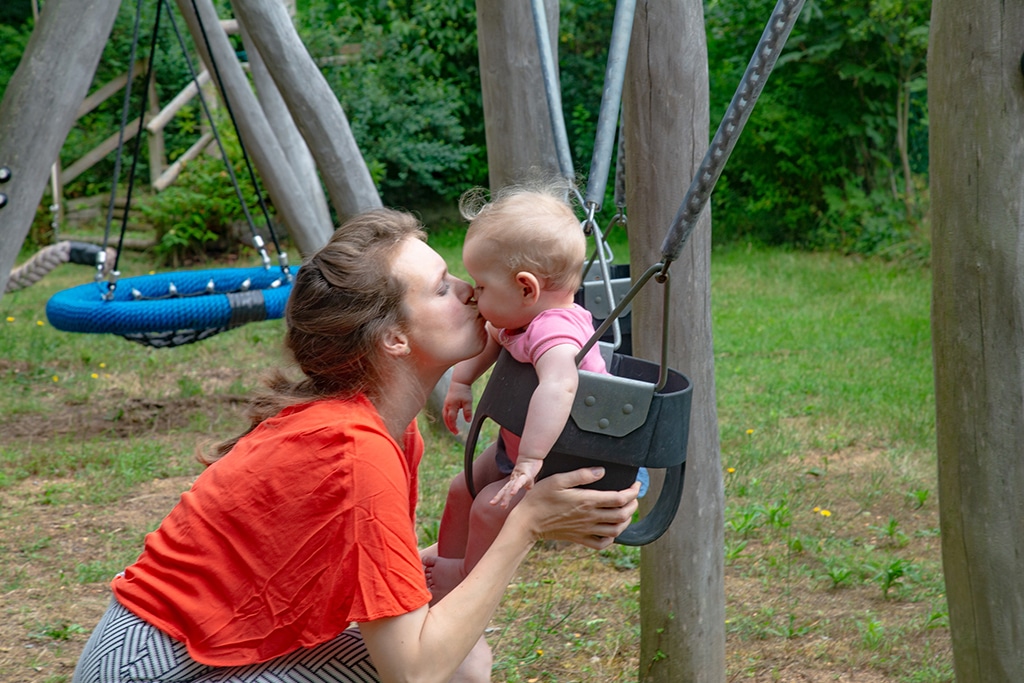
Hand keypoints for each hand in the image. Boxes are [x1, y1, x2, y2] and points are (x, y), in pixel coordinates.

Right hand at [442, 382, 473, 434]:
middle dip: (450, 426)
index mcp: (452, 406)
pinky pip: (445, 412)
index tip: (457, 432)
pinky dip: (447, 418)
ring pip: (444, 416)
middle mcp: (447, 405)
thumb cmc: (464, 391)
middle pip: (446, 419)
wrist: (459, 382)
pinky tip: (451, 420)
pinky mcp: (447, 402)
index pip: (451, 419)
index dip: (453, 426)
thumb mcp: (468, 401)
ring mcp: (446, 404)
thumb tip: (468, 421)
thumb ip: (468, 411)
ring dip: (448, 423)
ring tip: (452, 428)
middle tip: (455, 432)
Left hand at [490, 456, 542, 507]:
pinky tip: (513, 493)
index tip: (491, 503)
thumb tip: (528, 489)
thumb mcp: (528, 480)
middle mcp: (514, 480)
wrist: (531, 458)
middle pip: (505, 489)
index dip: (498, 496)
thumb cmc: (528, 469)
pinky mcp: (525, 476)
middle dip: (498, 497)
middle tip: (492, 504)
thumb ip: (527, 485)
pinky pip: (519, 483)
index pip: (504, 490)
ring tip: (503, 505)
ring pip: (511, 488)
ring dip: (506, 496)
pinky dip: (515, 488)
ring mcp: (518, 478)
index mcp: (513, 482)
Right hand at [509, 468, 639, 549]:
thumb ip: (581, 475)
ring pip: (616, 530)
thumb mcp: (558, 479)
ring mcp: (585, 529)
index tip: (636, 484)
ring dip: (627, 521)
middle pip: (622, 515)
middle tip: (634, 496)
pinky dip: (612, 539)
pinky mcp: (579, 538)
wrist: (527, 521)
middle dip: (634, 505)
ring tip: (627, 511)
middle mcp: (590, 517)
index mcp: (587, 501)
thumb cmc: (540, 498)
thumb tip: (601, 471)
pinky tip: (611, 531)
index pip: (619, 498)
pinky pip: (601, 543)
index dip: (633, 491)